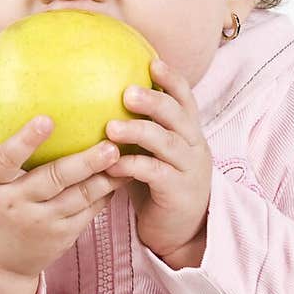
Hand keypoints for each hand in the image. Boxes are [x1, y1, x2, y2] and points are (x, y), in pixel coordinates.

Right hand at [0, 118, 126, 281]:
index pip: (6, 159)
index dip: (25, 140)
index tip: (47, 119)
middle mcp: (14, 204)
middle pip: (53, 179)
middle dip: (84, 162)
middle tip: (109, 145)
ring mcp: (40, 223)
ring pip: (78, 197)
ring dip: (104, 178)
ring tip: (124, 158)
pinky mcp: (61, 236)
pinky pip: (88, 212)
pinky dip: (105, 194)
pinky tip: (120, 176)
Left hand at [104, 58, 212, 264]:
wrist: (181, 232)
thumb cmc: (159, 185)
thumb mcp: (153, 152)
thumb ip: (139, 128)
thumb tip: (100, 98)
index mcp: (188, 132)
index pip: (185, 98)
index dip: (172, 78)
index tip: (152, 61)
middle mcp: (193, 146)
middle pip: (178, 115)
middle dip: (154, 101)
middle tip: (127, 92)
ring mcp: (188, 169)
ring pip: (167, 142)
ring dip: (139, 132)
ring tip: (110, 128)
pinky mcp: (178, 192)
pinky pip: (155, 174)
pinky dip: (133, 166)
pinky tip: (112, 164)